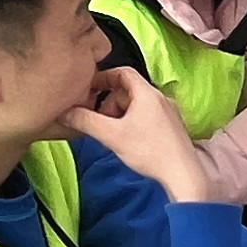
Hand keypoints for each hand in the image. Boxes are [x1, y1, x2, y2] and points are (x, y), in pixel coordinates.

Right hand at [66, 63, 210, 203]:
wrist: (182, 174)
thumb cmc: (150, 152)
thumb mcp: (111, 135)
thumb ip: (85, 121)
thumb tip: (63, 112)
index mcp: (147, 93)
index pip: (122, 72)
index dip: (103, 78)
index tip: (88, 90)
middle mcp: (160, 98)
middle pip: (127, 90)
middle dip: (109, 103)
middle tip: (100, 122)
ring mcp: (168, 112)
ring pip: (136, 105)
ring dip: (120, 115)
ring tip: (112, 135)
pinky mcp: (171, 126)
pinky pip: (146, 116)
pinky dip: (132, 122)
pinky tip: (127, 141)